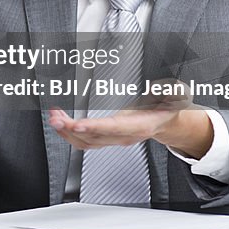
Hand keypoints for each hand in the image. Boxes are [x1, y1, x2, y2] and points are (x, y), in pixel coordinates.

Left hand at [48, 79, 211, 157]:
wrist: (166, 121)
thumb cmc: (165, 107)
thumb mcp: (174, 95)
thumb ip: (171, 90)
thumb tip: (165, 86)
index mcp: (138, 126)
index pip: (113, 129)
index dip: (95, 128)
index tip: (79, 124)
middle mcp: (123, 136)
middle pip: (93, 138)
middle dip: (71, 130)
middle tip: (57, 118)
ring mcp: (113, 139)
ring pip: (85, 142)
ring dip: (66, 131)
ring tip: (54, 117)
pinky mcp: (105, 138)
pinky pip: (83, 140)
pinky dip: (69, 132)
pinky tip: (61, 120)